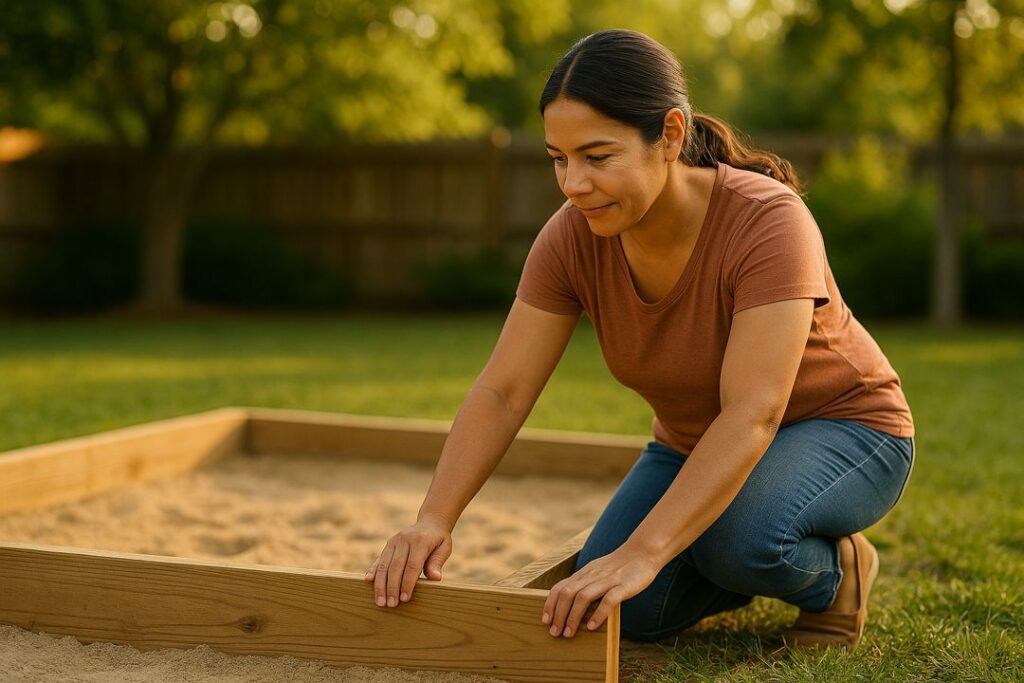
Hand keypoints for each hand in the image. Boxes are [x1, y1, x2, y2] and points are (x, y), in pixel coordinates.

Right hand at [364, 513, 452, 607]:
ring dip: (381, 584)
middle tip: (391, 604)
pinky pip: (379, 559)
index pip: (413, 565)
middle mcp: (405, 540)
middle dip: (392, 587)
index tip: (405, 598)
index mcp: (420, 541)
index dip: (408, 583)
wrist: (430, 522)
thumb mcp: (444, 548)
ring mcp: (394, 541)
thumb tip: (435, 578)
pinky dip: (373, 570)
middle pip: (396, 567)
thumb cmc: (439, 540)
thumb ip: (438, 562)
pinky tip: (368, 582)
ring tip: (380, 601)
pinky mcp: (388, 544)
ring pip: (384, 565)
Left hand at [541, 543, 661, 637]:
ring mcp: (607, 580)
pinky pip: (608, 600)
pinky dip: (598, 614)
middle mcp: (592, 576)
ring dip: (573, 617)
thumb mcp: (597, 571)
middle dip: (558, 614)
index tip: (545, 620)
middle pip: (567, 593)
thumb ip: (585, 584)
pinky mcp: (623, 586)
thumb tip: (570, 603)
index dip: (550, 604)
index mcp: (585, 573)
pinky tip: (591, 627)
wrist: (643, 552)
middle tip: (554, 633)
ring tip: (568, 633)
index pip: (560, 587)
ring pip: (583, 597)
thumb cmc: (619, 566)